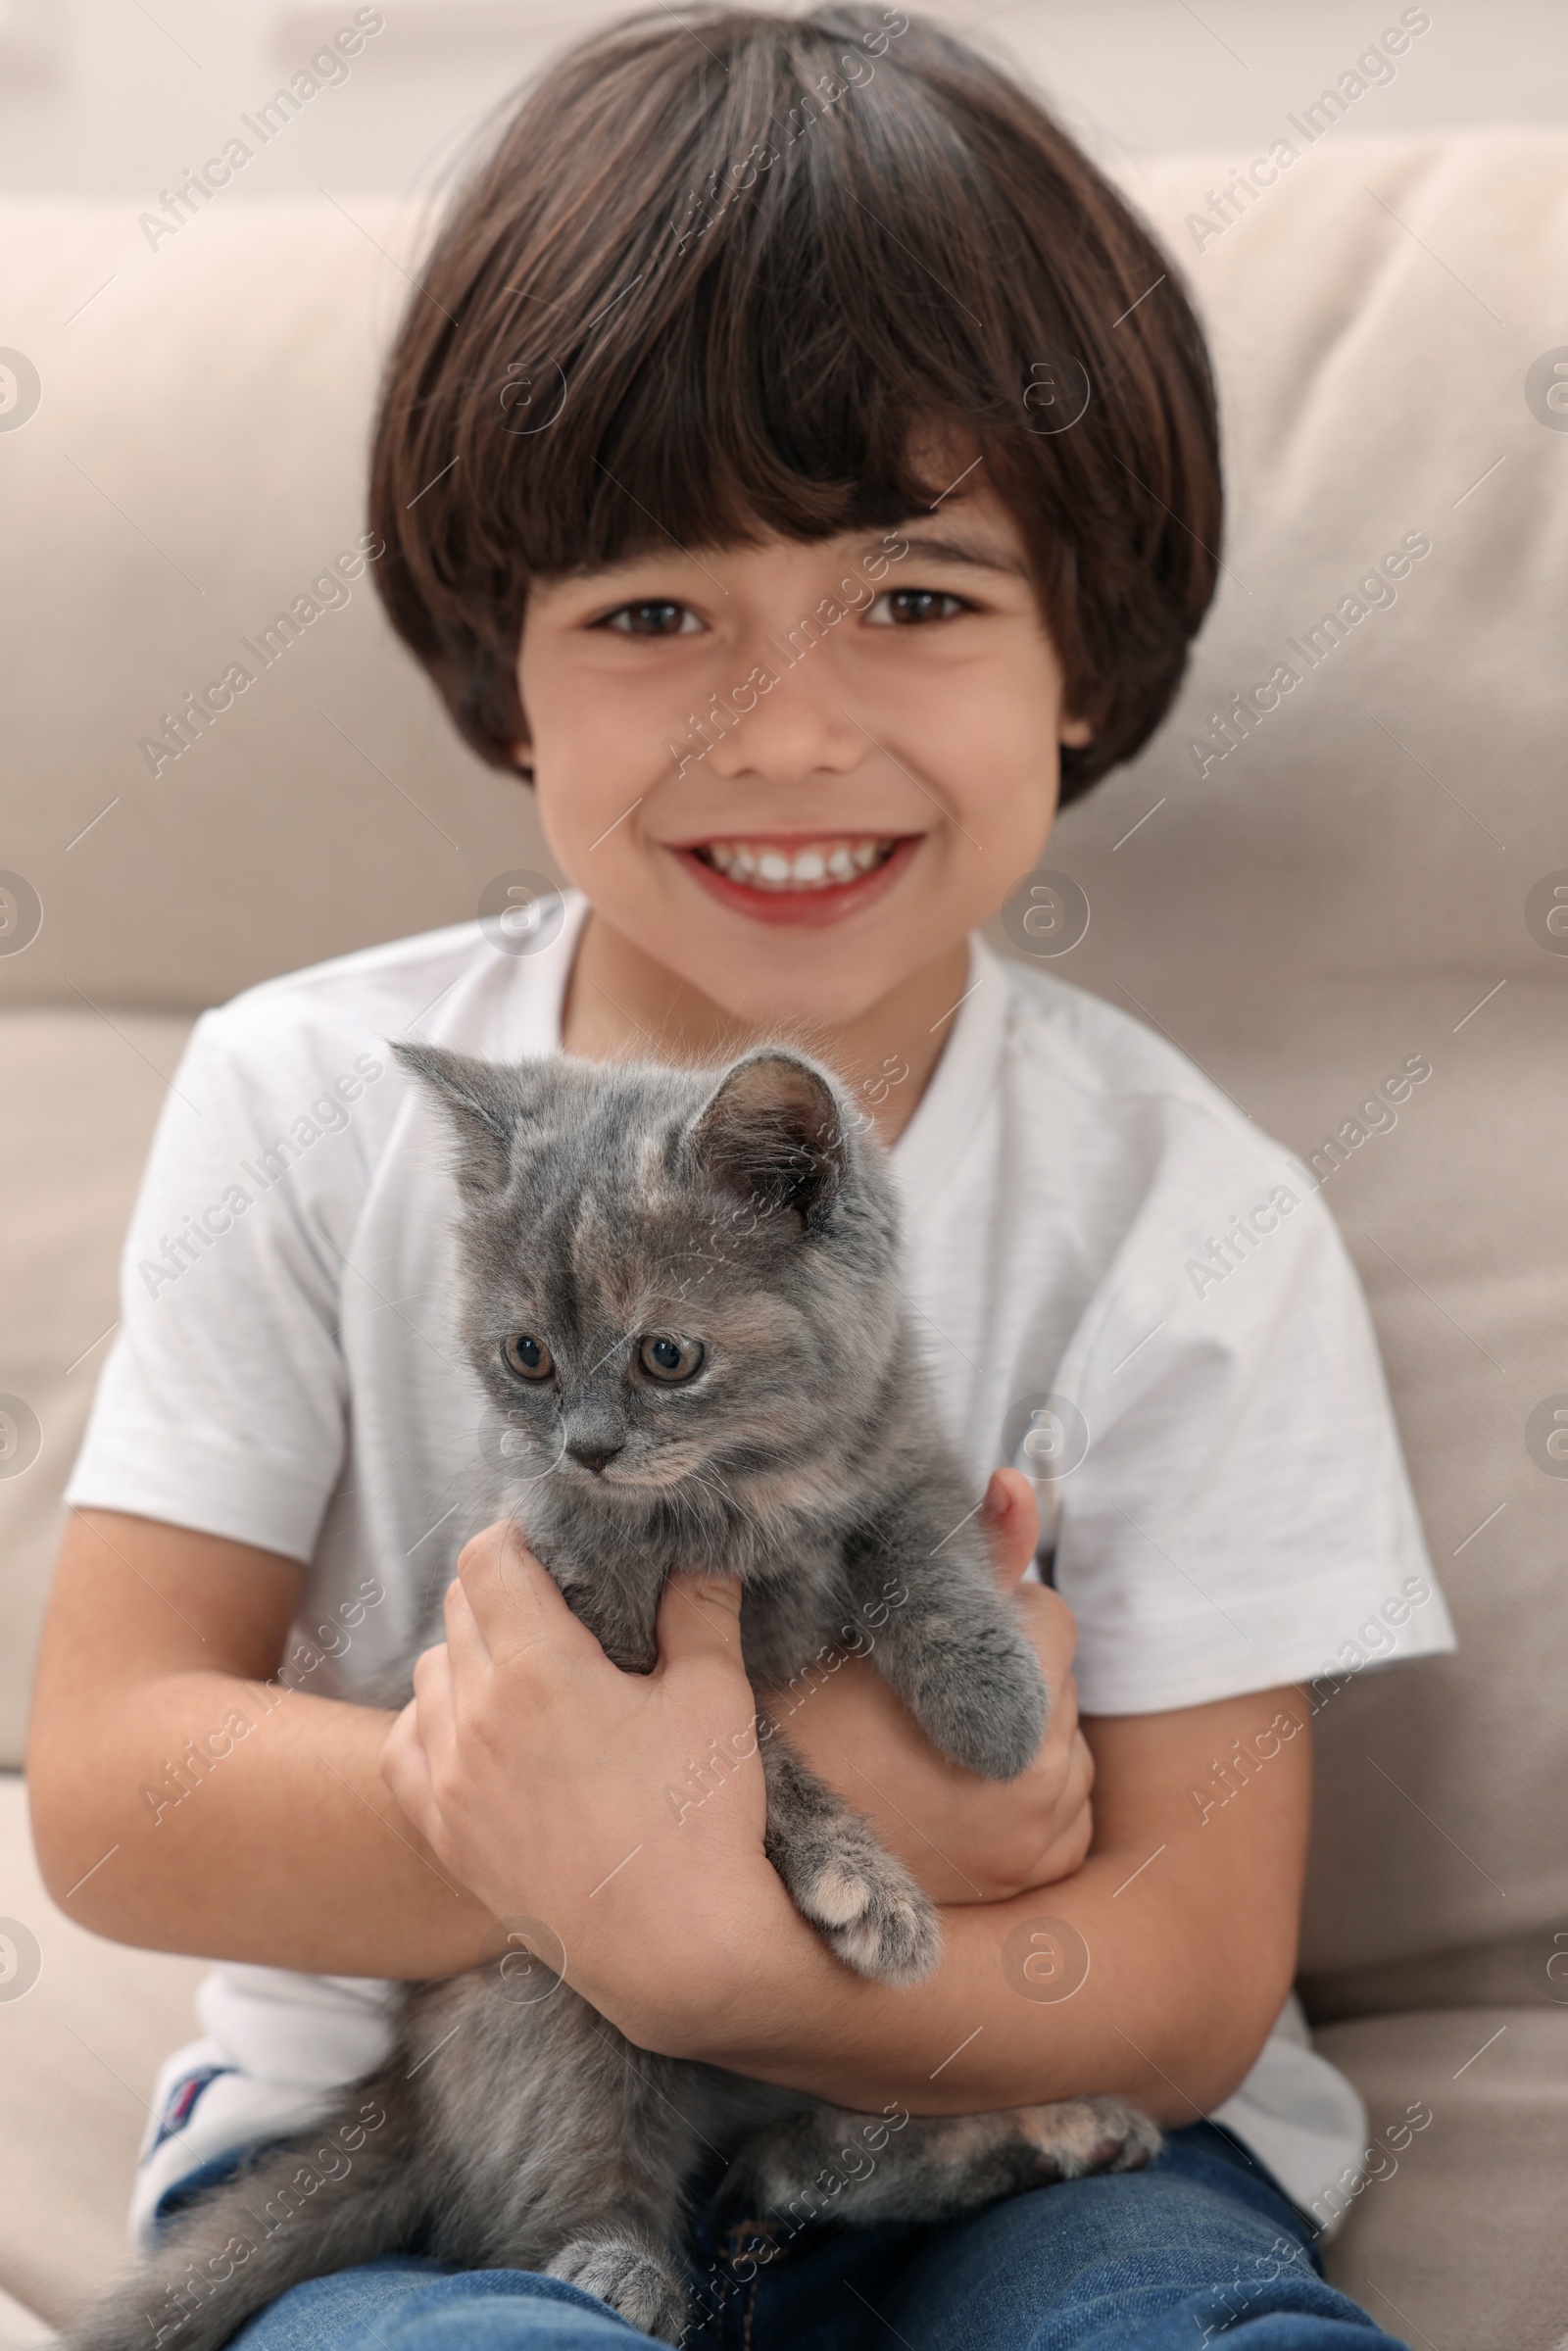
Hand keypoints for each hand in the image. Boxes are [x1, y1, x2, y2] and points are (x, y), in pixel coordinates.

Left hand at [379, 1520, 784, 2040]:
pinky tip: (477, 1732)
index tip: (549, 1551)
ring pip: (430, 1673)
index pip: (487, 1559)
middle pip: (459, 1608)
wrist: (673, 1952)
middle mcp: (476, 1715)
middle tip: (554, 1609)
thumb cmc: (698, 1821)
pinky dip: (432, 1724)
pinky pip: (404, 1747)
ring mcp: (450, 1779)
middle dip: (501, 1594)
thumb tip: (701, 1559)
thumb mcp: (714, 1699)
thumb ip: (699, 1613)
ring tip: (525, 1675)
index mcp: (538, 1668)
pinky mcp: (444, 1834)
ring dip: (467, 1657)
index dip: (517, 1541)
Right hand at [768, 1468, 1093, 1902]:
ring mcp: (1044, 1841)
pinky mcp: (1041, 1874)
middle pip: (1058, 1680)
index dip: (993, 1612)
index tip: (935, 1635)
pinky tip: (954, 1790)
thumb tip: (1019, 1482)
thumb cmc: (804, 1719)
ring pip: (1064, 1743)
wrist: (762, 1849)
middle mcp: (1043, 1784)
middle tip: (924, 1693)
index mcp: (1012, 1711)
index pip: (1051, 1617)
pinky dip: (1024, 1794)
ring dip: (1018, 1733)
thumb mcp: (873, 1619)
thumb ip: (967, 1555)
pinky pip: (1064, 1807)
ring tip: (931, 1745)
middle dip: (1008, 1673)